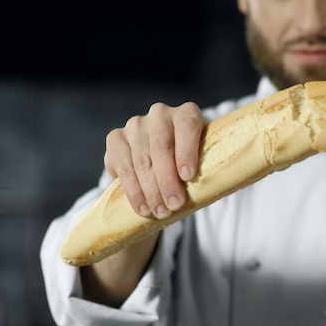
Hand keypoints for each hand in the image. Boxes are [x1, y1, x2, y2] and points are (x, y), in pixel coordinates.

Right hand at [104, 102, 204, 218]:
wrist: (159, 162)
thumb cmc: (188, 164)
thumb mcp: (201, 162)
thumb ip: (205, 169)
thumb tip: (209, 190)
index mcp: (187, 113)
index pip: (187, 125)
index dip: (187, 151)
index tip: (188, 177)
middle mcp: (160, 114)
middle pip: (162, 147)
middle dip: (168, 180)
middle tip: (175, 204)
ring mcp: (136, 125)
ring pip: (142, 160)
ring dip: (151, 190)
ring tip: (160, 211)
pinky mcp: (116, 138)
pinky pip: (124, 166)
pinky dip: (134, 191)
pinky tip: (142, 207)